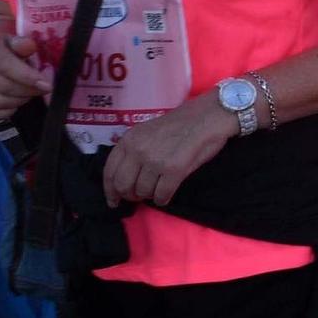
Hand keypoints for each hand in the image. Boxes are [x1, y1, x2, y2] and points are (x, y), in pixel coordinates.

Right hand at [0, 27, 51, 121]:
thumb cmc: (6, 49)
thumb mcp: (15, 41)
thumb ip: (22, 44)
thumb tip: (28, 46)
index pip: (5, 65)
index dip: (27, 77)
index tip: (46, 85)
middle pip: (3, 86)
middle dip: (28, 91)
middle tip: (41, 89)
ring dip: (18, 101)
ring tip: (27, 94)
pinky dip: (5, 113)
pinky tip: (13, 104)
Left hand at [101, 98, 233, 209]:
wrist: (208, 116)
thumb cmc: (180, 123)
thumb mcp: (147, 131)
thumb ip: (134, 149)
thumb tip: (125, 177)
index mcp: (129, 139)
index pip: (110, 171)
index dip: (110, 190)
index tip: (114, 201)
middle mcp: (138, 150)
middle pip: (123, 186)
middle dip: (130, 195)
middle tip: (139, 196)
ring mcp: (155, 161)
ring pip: (143, 192)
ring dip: (149, 196)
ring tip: (157, 190)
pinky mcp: (174, 170)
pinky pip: (161, 195)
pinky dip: (163, 199)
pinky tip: (166, 195)